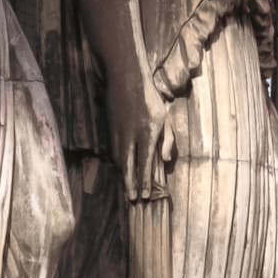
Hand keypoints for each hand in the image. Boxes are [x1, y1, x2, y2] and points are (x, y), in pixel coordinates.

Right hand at [113, 88, 176, 203]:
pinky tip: (121, 168)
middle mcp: (131, 136)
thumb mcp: (165, 118)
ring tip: (127, 187)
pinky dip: (117, 162)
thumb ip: (167, 140)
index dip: (144, 181)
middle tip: (131, 199)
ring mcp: (118, 132)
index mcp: (147, 133)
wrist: (127, 78)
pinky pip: (113, 150)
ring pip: (119, 159)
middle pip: (128, 166)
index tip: (144, 195)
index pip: (145, 163)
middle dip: (130, 184)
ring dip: (123, 174)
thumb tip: (165, 161)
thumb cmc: (150, 98)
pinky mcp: (110, 128)